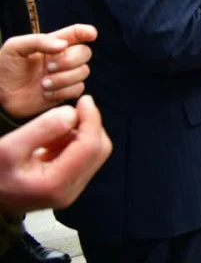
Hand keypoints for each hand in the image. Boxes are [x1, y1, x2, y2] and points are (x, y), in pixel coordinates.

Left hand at [0, 25, 97, 118]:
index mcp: (53, 44)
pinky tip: (46, 93)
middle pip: (85, 53)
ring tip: (43, 84)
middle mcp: (62, 58)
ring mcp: (65, 76)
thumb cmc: (4, 68)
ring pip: (83, 72)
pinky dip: (62, 91)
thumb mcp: (15, 47)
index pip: (76, 33)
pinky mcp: (64, 92)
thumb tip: (64, 45)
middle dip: (70, 60)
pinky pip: (78, 89)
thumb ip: (39, 41)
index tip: (91, 35)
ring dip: (64, 78)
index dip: (86, 32)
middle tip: (48, 68)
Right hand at [0, 95, 111, 213]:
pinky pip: (83, 156)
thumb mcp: (9, 148)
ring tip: (48, 133)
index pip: (91, 147)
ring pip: (93, 152)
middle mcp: (69, 191)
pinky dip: (72, 142)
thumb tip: (72, 113)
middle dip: (88, 126)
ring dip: (79, 133)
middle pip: (99, 149)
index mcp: (56, 185)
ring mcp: (70, 190)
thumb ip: (42, 129)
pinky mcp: (68, 184)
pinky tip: (49, 142)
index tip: (84, 100)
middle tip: (65, 113)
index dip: (92, 119)